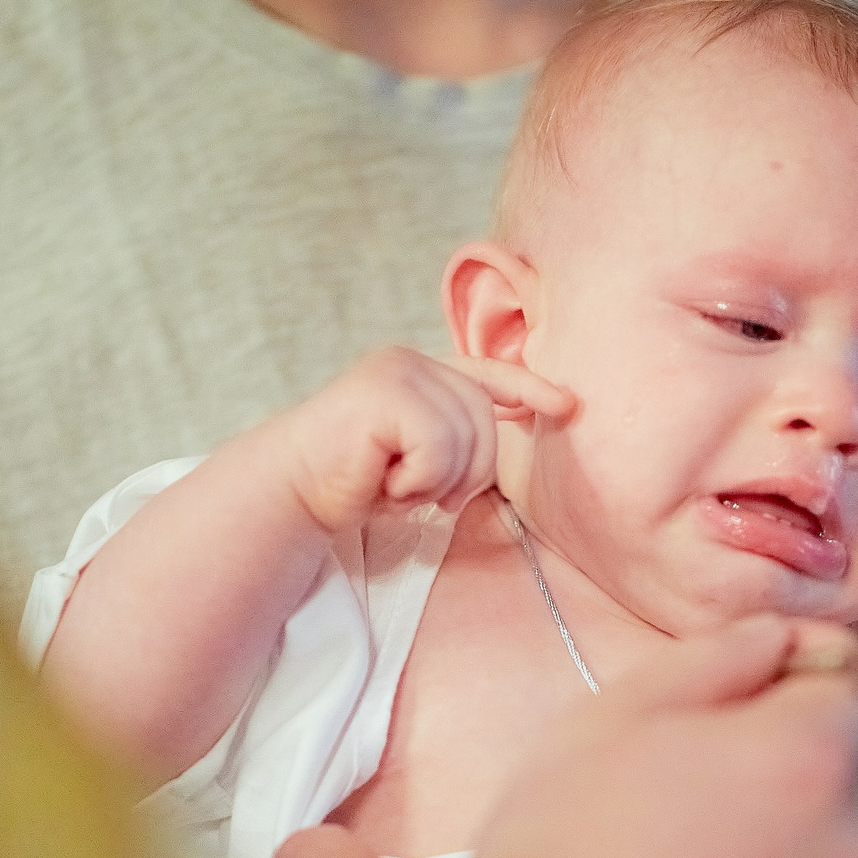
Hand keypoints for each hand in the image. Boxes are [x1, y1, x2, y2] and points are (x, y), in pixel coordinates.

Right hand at [276, 347, 574, 532]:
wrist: (290, 491)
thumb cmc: (352, 483)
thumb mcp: (415, 457)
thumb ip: (455, 438)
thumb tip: (514, 424)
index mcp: (420, 374)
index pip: (486, 376)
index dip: (529, 389)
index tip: (567, 405)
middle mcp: (411, 363)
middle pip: (483, 420)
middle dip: (465, 473)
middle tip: (420, 494)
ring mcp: (397, 372)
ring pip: (465, 437)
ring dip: (434, 481)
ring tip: (393, 484)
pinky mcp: (385, 393)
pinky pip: (437, 448)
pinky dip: (416, 480)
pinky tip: (382, 481)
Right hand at [474, 618, 857, 857]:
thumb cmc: (570, 843)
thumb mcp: (623, 708)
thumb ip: (723, 654)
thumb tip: (777, 642)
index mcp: (817, 750)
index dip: (810, 663)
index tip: (756, 679)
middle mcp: (856, 834)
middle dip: (804, 746)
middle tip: (712, 762)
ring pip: (844, 837)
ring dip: (796, 822)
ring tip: (701, 839)